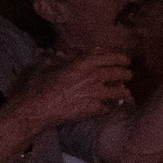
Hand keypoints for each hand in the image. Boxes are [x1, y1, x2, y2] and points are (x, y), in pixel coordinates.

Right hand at [9, 50, 131, 131]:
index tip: (126, 59)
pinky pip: (107, 107)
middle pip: (118, 73)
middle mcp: (92, 77)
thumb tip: (52, 53)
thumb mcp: (43, 65)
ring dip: (123, 91)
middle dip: (126, 73)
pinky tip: (109, 107)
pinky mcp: (92, 110)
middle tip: (129, 74)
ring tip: (126, 92)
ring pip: (118, 92)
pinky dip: (109, 106)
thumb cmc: (35, 86)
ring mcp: (95, 95)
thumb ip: (53, 58)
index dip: (119, 57)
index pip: (108, 57)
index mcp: (82, 63)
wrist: (34, 109)